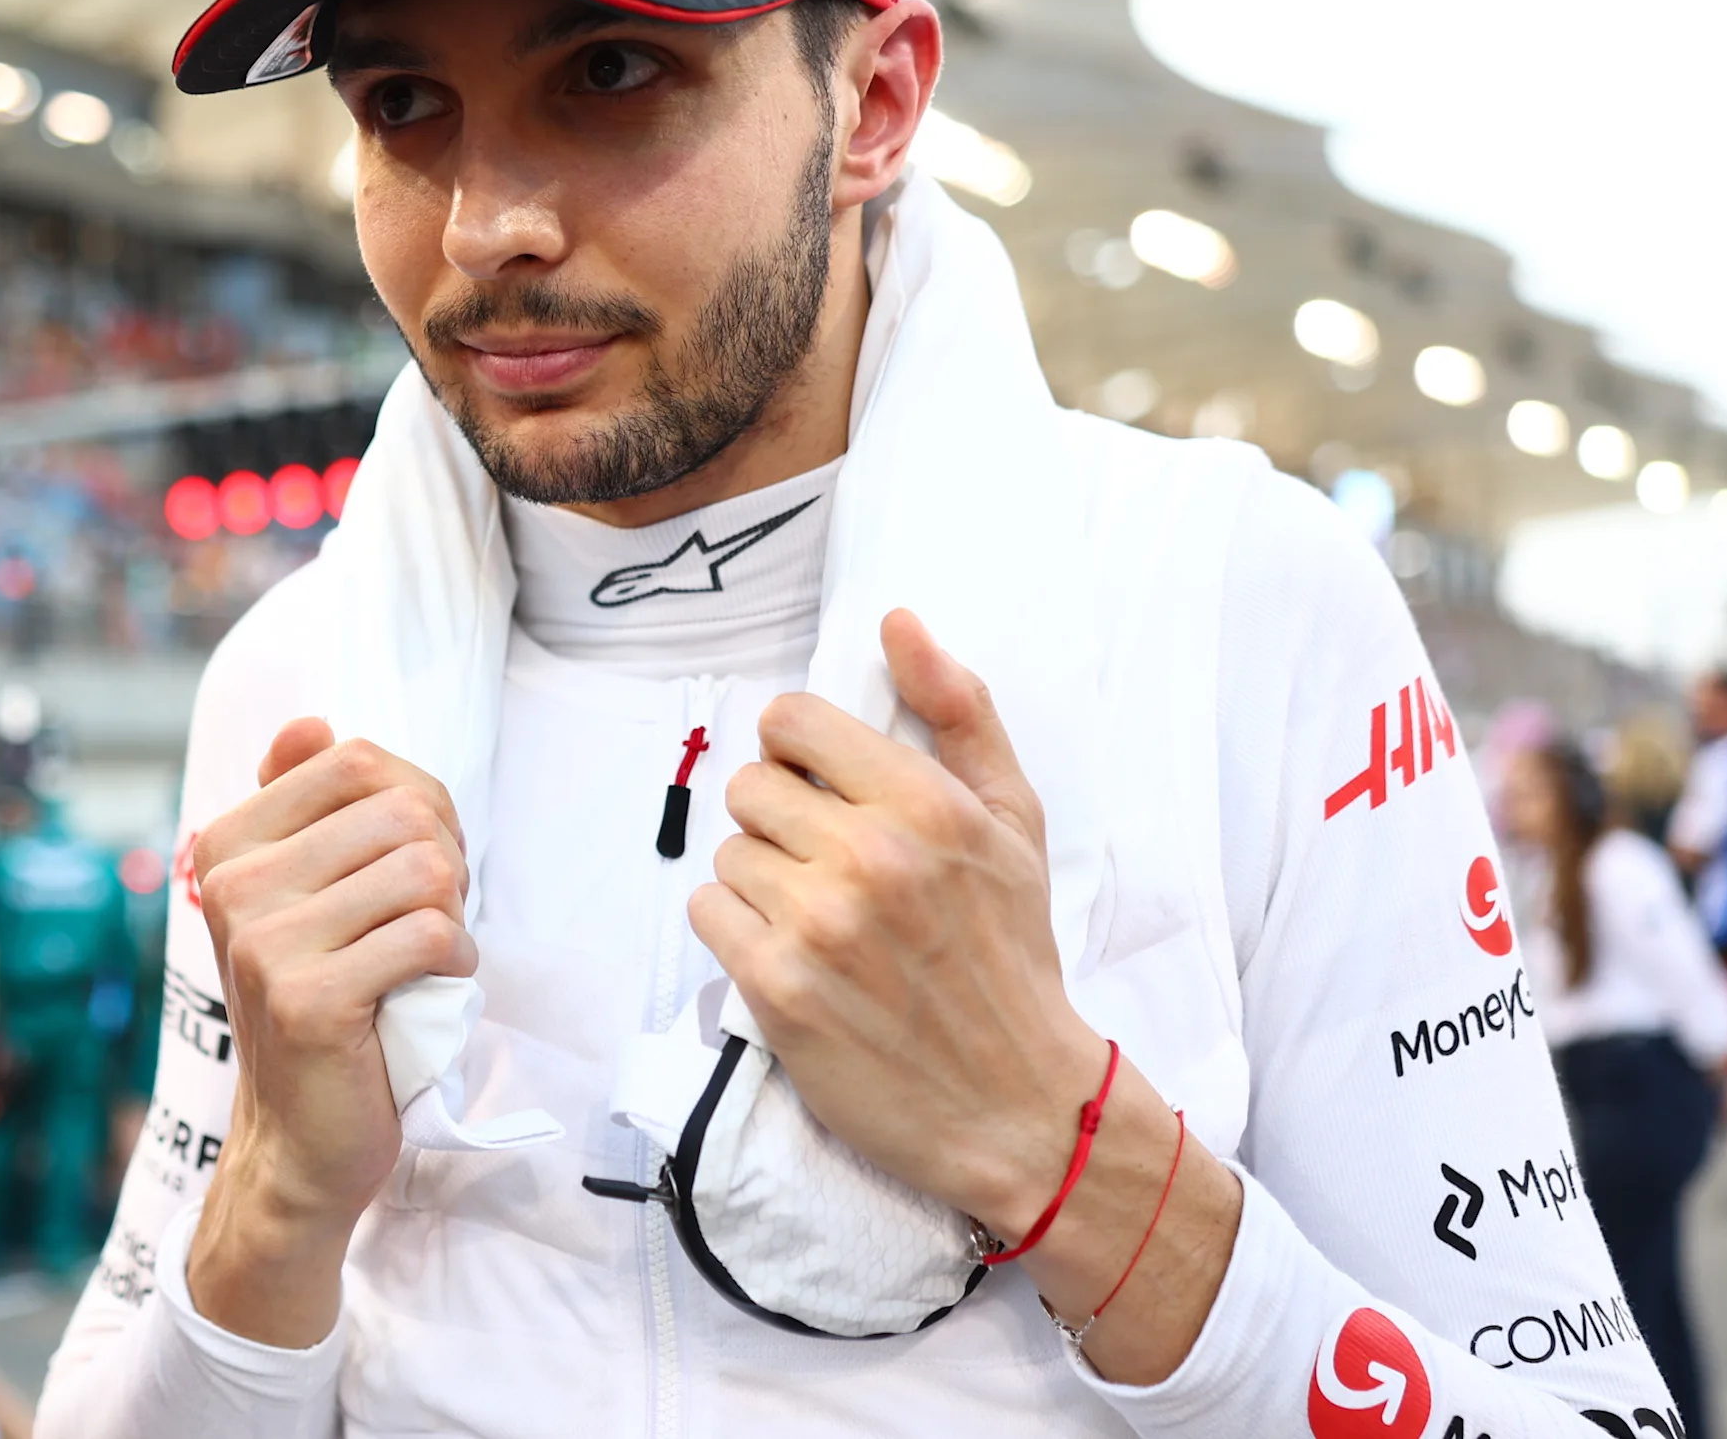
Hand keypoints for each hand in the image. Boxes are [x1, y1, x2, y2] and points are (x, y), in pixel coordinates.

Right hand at [183, 719, 475, 1344]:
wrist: (297, 1139)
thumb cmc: (320, 1003)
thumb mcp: (303, 897)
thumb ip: (306, 807)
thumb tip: (309, 722)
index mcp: (227, 843)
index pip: (357, 761)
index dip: (416, 805)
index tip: (413, 865)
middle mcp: (233, 884)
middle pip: (401, 812)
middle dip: (447, 861)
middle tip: (432, 919)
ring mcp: (264, 943)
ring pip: (424, 871)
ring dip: (453, 917)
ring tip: (429, 955)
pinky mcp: (309, 1001)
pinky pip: (428, 937)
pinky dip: (455, 963)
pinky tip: (432, 990)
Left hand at [686, 610, 1107, 1234]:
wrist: (1018, 1103)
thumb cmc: (1011, 957)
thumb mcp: (1012, 820)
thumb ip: (959, 712)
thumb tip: (898, 623)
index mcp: (924, 803)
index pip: (792, 720)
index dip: (797, 751)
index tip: (822, 790)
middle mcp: (867, 855)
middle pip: (750, 786)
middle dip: (780, 823)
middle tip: (828, 870)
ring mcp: (816, 924)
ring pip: (726, 854)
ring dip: (760, 884)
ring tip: (820, 924)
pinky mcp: (775, 988)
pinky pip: (708, 915)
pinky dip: (738, 935)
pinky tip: (793, 959)